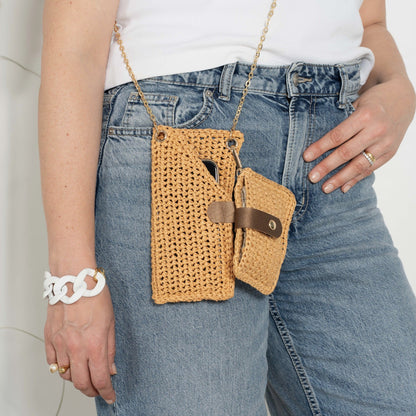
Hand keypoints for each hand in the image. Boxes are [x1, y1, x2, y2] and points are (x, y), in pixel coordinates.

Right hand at [44, 277, 115, 403]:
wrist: (75, 281)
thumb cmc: (95, 296)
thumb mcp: (111, 323)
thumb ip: (110, 349)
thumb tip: (110, 369)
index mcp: (95, 345)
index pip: (100, 379)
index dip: (106, 392)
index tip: (110, 396)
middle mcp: (76, 348)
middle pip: (81, 383)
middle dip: (91, 391)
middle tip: (98, 390)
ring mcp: (61, 344)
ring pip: (65, 375)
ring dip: (76, 379)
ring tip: (84, 374)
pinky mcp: (50, 338)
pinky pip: (53, 362)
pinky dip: (61, 367)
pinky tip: (69, 363)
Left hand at [303, 77, 415, 192]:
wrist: (403, 99)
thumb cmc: (373, 101)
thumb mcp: (357, 103)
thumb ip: (342, 121)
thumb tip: (318, 142)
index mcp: (365, 115)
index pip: (338, 136)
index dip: (321, 147)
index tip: (306, 157)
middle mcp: (376, 131)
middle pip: (346, 153)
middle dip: (327, 167)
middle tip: (312, 177)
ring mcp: (385, 144)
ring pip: (359, 166)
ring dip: (340, 179)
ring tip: (325, 188)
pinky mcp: (390, 153)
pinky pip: (370, 170)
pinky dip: (355, 179)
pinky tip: (343, 187)